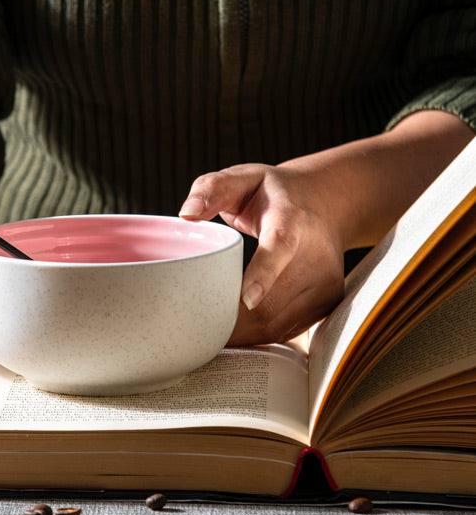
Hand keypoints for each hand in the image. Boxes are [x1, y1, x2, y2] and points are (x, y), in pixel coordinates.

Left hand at [178, 164, 344, 345]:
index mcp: (291, 219)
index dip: (263, 274)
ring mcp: (325, 283)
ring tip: (207, 330)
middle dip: (230, 320)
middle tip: (191, 325)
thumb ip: (212, 188)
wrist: (326, 202)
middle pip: (272, 301)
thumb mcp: (242, 178)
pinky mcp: (327, 303)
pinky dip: (256, 336)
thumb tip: (187, 213)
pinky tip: (233, 331)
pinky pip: (285, 330)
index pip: (280, 247)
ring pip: (277, 324)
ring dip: (240, 334)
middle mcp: (316, 255)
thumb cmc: (272, 193)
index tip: (245, 298)